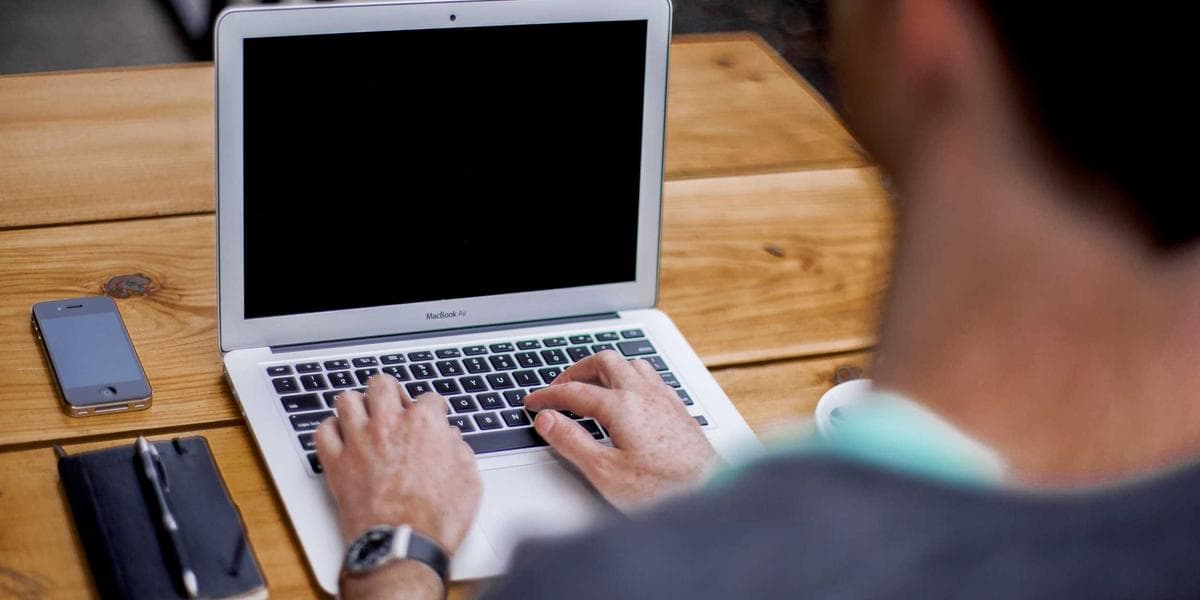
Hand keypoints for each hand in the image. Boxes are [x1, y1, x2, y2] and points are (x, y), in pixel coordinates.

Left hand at [315, 375, 481, 554]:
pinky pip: (323, 432)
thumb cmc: (436, 519)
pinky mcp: (336, 463)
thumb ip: (459, 450)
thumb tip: (451, 439)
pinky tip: (341, 438)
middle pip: (382, 384)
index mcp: (424, 424)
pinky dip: (330, 431)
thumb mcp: (468, 480)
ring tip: (364, 418)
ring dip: (357, 406)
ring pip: (347, 399)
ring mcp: (359, 442)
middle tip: (395, 407)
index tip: (433, 418)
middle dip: (390, 392)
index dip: (434, 409)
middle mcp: (389, 425)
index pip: (429, 398)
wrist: (402, 545)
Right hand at [524, 350, 717, 510]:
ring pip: (630, 364)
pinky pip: (650, 377)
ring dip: (606, 369)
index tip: (533, 402)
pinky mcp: (678, 409)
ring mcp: (664, 399)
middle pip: (604, 362)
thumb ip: (572, 441)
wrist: (710, 493)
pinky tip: (630, 395)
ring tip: (591, 384)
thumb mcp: (605, 471)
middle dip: (577, 370)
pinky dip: (629, 377)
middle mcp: (644, 394)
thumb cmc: (662, 488)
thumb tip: (547, 419)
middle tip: (559, 386)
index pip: (574, 391)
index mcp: (622, 405)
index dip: (548, 395)